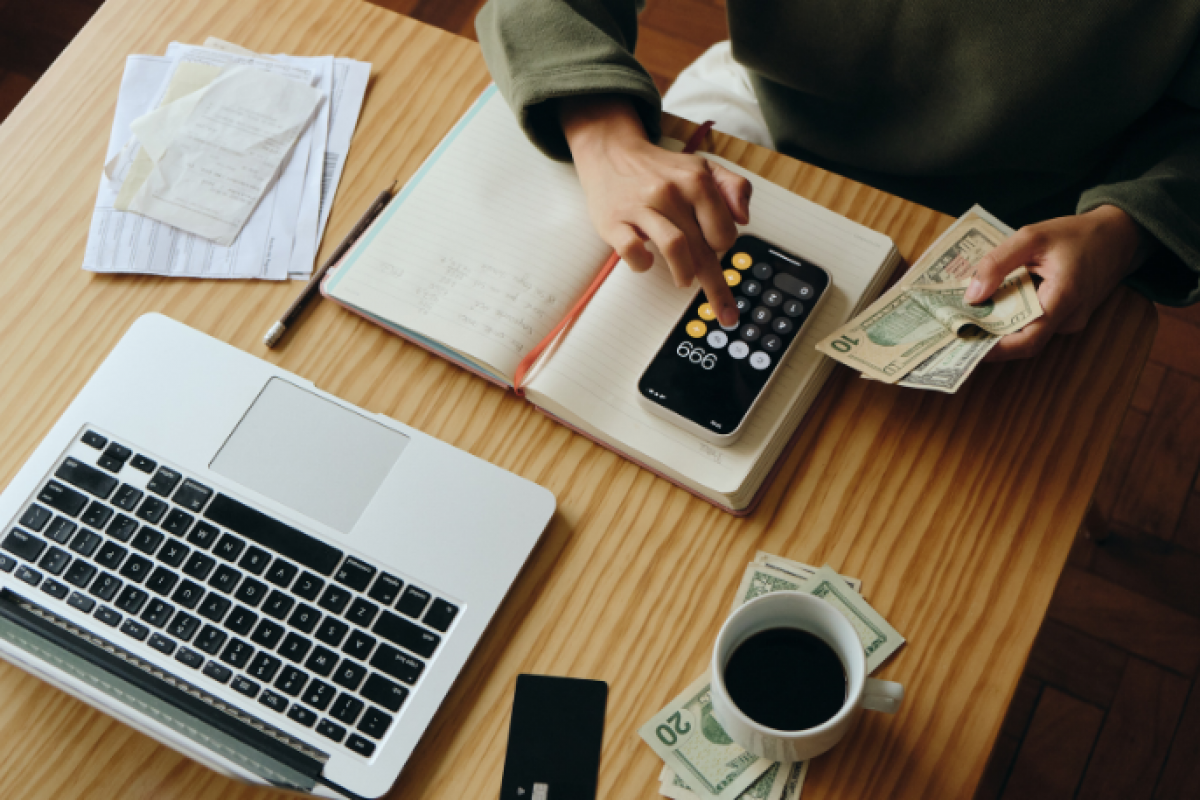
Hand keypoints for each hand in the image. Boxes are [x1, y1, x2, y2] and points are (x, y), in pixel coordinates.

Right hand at [560, 95, 750, 326]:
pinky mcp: (615, 221)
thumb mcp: (703, 168)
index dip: (722, 245)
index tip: (714, 249)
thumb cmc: (660, 170)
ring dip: (684, 273)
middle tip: (725, 311)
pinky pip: (632, 250)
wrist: (612, 154)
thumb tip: (744, 218)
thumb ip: (733, 187)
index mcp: (697, 181)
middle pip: (703, 247)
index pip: (724, 232)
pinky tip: (644, 260)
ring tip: (684, 279)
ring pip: (675, 248)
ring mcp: (642, 207)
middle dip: (717, 286)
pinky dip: (641, 263)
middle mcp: (671, 192)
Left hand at [965, 205, 1146, 360]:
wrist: (1118, 236)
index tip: (965, 343)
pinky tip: (993, 305)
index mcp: (1064, 297)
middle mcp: (1070, 318)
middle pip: (1024, 340)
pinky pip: (1037, 324)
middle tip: (956, 329)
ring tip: (968, 315)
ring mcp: (1071, 321)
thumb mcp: (1032, 236)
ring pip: (1029, 333)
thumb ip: (998, 263)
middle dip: (990, 337)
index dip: (996, 349)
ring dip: (1001, 326)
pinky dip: (1014, 317)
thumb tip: (972, 296)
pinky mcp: (1068, 318)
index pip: (1028, 339)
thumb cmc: (1076, 234)